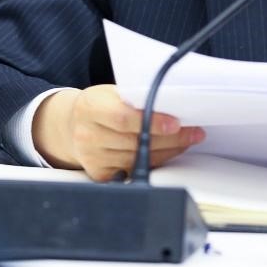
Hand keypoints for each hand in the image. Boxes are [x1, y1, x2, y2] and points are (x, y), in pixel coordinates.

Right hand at [32, 84, 204, 181]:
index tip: (176, 123)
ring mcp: (92, 157)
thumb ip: (136, 97)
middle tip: (194, 132)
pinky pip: (134, 170)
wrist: (73, 125)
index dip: (151, 121)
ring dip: (168, 150)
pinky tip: (169, 151)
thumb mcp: (112, 92)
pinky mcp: (99, 174)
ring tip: (187, 139)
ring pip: (138, 158)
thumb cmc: (100, 105)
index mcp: (90, 107)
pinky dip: (156, 161)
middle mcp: (87, 134)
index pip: (123, 117)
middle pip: (135, 141)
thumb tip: (173, 103)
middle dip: (170, 138)